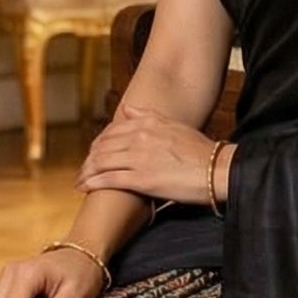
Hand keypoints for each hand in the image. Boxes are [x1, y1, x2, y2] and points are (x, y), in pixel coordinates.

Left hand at [77, 100, 231, 205]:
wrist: (218, 170)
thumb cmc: (201, 151)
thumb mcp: (174, 125)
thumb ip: (148, 116)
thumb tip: (127, 109)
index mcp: (147, 123)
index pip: (111, 131)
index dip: (98, 144)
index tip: (92, 154)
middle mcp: (140, 137)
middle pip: (102, 147)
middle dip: (88, 159)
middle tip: (82, 170)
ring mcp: (139, 158)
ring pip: (102, 162)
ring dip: (86, 172)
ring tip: (80, 181)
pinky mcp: (142, 179)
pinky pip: (109, 179)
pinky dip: (93, 183)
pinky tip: (85, 188)